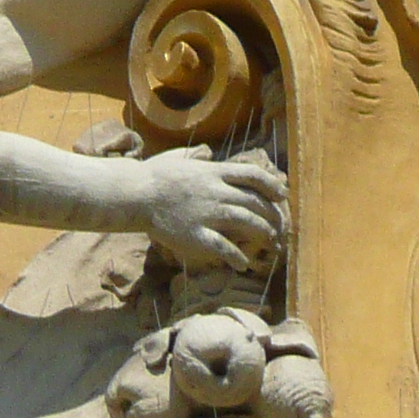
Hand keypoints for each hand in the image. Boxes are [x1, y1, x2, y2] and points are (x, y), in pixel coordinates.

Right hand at [130, 148, 288, 267]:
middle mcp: (216, 192)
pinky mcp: (196, 235)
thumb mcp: (180, 158)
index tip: (283, 194)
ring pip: (247, 223)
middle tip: (281, 226)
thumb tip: (208, 153)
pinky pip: (223, 247)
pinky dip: (237, 257)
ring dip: (264, 233)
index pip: (254, 175)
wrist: (135, 194)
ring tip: (272, 243)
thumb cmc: (154, 176)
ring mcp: (208, 214)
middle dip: (274, 215)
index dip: (273, 185)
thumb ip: (198, 158)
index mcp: (214, 173)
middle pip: (256, 202)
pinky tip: (244, 264)